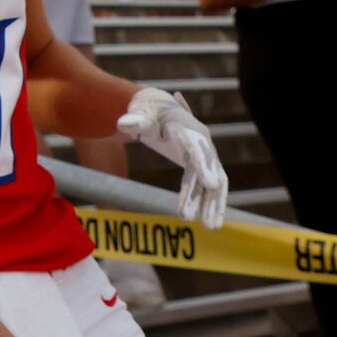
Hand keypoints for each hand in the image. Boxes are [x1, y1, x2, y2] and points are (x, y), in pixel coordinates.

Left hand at [118, 86, 230, 227]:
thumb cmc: (148, 110)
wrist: (157, 109)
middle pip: (207, 170)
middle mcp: (201, 141)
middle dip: (206, 196)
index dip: (204, 166)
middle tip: (202, 221)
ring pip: (212, 182)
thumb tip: (124, 125)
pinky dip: (208, 203)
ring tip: (210, 228)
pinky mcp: (200, 165)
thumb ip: (135, 119)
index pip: (197, 148)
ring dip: (211, 205)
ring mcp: (203, 154)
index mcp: (187, 127)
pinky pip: (207, 186)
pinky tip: (209, 222)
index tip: (212, 185)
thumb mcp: (141, 112)